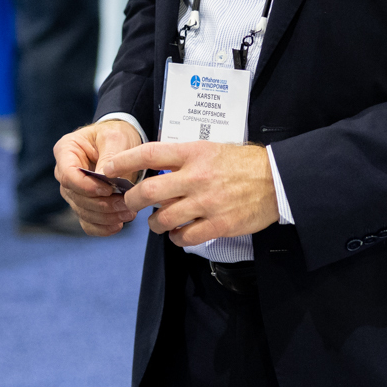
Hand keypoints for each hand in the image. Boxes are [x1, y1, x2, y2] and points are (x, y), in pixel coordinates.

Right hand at [52, 119, 145, 235]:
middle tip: (126, 204)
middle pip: (76, 197)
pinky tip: (118, 225)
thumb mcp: (116, 137)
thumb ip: (110, 156)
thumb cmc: (116, 134)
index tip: (108, 189)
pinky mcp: (84, 205)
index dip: (86, 186)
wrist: (122, 143)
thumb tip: (104, 179)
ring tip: (129, 213)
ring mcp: (73, 191)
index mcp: (66, 151)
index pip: (67, 175)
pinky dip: (102, 228)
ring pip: (83, 212)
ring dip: (106, 217)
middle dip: (102, 204)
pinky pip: (88, 223)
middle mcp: (65, 173)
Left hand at [109, 140, 276, 247]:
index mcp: (194, 153)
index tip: (109, 169)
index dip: (124, 161)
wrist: (277, 180)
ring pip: (164, 218)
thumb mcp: (210, 149)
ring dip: (154, 223)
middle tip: (130, 203)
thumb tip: (152, 168)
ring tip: (157, 221)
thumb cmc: (241, 163)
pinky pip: (185, 237)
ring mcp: (207, 202)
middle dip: (132, 200)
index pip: (150, 153)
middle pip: (149, 191)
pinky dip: (176, 237)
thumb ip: (182, 158)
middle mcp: (197, 176)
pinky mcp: (218, 223)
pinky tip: (178, 233)